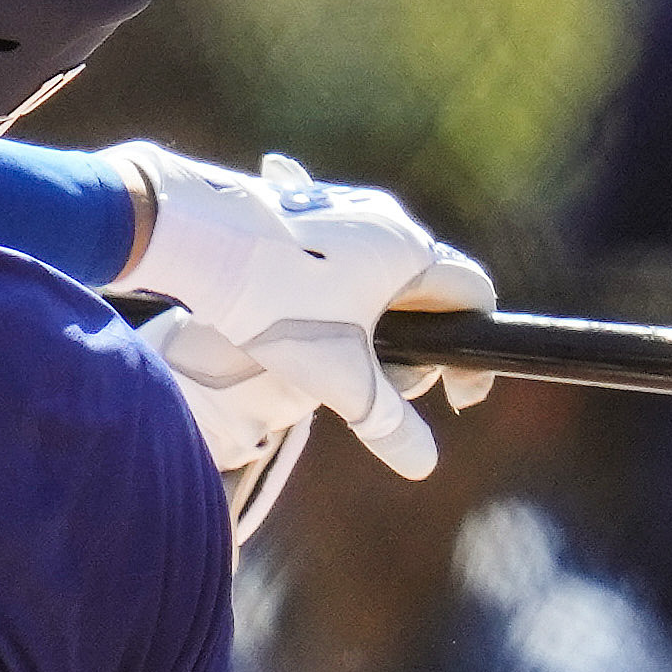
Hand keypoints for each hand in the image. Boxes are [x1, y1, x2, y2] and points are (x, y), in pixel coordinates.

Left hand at [109, 147, 495, 475]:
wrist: (197, 239)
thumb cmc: (276, 305)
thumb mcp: (337, 377)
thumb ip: (386, 422)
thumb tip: (425, 465)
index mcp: (410, 252)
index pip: (473, 295)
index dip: (474, 353)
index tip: (454, 397)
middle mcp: (387, 218)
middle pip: (428, 291)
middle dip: (417, 346)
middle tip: (379, 384)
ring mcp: (343, 205)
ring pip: (382, 274)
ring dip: (375, 321)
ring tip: (329, 357)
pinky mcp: (304, 207)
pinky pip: (342, 257)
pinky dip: (338, 294)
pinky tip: (298, 314)